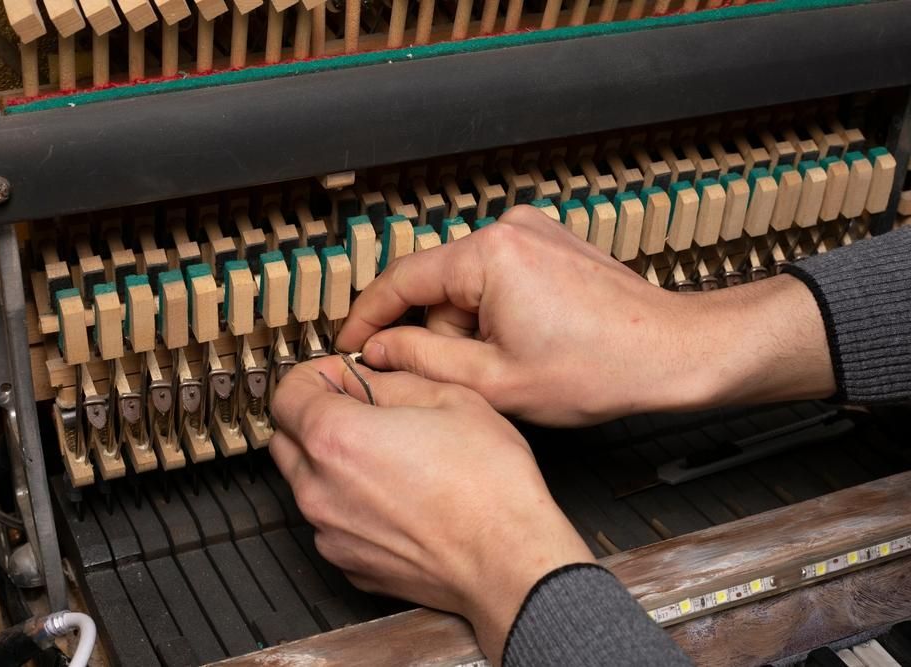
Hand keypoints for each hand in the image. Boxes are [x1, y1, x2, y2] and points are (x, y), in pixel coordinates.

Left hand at [270, 356, 593, 663]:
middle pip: (287, 438)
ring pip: (307, 482)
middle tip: (361, 409)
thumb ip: (392, 379)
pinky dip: (349, 503)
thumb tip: (368, 378)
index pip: (287, 393)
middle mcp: (320, 489)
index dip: (314, 375)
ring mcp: (330, 532)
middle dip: (315, 416)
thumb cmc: (488, 486)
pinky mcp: (348, 563)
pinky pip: (331, 521)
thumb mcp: (450, 397)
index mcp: (336, 439)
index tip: (342, 376)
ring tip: (387, 456)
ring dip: (331, 461)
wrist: (508, 560)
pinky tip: (395, 496)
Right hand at [337, 205, 834, 425]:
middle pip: (436, 284)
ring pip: (465, 284)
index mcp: (489, 255)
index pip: (401, 280)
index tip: (349, 345)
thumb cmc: (599, 369)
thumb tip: (379, 349)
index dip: (367, 317)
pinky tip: (526, 343)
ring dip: (469, 326)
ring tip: (511, 362)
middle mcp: (508, 228)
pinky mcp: (550, 242)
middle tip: (466, 376)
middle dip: (437, 332)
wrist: (674, 353)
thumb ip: (422, 362)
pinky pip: (496, 276)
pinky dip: (494, 312)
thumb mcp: (495, 382)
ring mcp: (533, 231)